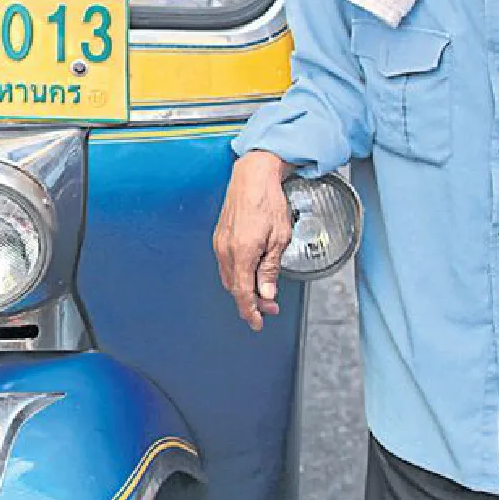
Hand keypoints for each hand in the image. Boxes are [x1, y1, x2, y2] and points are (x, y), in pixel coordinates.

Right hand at [212, 151, 293, 331]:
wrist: (253, 176)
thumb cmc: (268, 200)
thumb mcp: (279, 238)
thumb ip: (271, 269)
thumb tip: (267, 293)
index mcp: (242, 252)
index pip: (242, 294)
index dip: (250, 312)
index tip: (257, 323)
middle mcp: (226, 249)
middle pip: (234, 288)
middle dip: (251, 301)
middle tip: (271, 306)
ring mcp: (220, 242)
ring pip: (229, 277)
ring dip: (244, 288)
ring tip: (264, 289)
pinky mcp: (219, 236)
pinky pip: (226, 264)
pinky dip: (238, 274)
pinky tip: (251, 272)